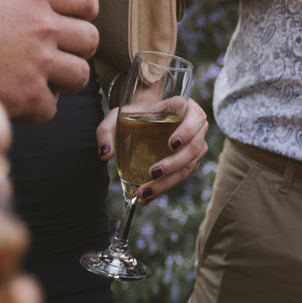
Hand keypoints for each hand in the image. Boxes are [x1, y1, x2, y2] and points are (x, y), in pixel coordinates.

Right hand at [0, 0, 99, 125]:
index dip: (83, 13)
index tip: (72, 21)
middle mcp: (43, 26)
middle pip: (90, 39)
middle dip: (76, 50)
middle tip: (55, 56)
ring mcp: (40, 62)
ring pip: (80, 75)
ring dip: (63, 80)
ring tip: (40, 80)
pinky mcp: (30, 95)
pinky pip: (52, 107)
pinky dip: (37, 109)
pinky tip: (18, 102)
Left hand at [95, 95, 210, 198]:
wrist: (142, 124)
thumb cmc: (132, 116)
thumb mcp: (116, 118)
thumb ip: (107, 131)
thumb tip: (106, 153)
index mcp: (181, 106)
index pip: (192, 116)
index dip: (186, 131)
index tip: (171, 144)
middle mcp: (195, 124)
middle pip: (193, 146)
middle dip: (174, 163)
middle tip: (152, 173)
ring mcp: (196, 143)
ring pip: (189, 165)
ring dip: (169, 181)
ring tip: (145, 191)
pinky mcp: (191, 160)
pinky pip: (183, 176)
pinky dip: (165, 187)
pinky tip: (148, 196)